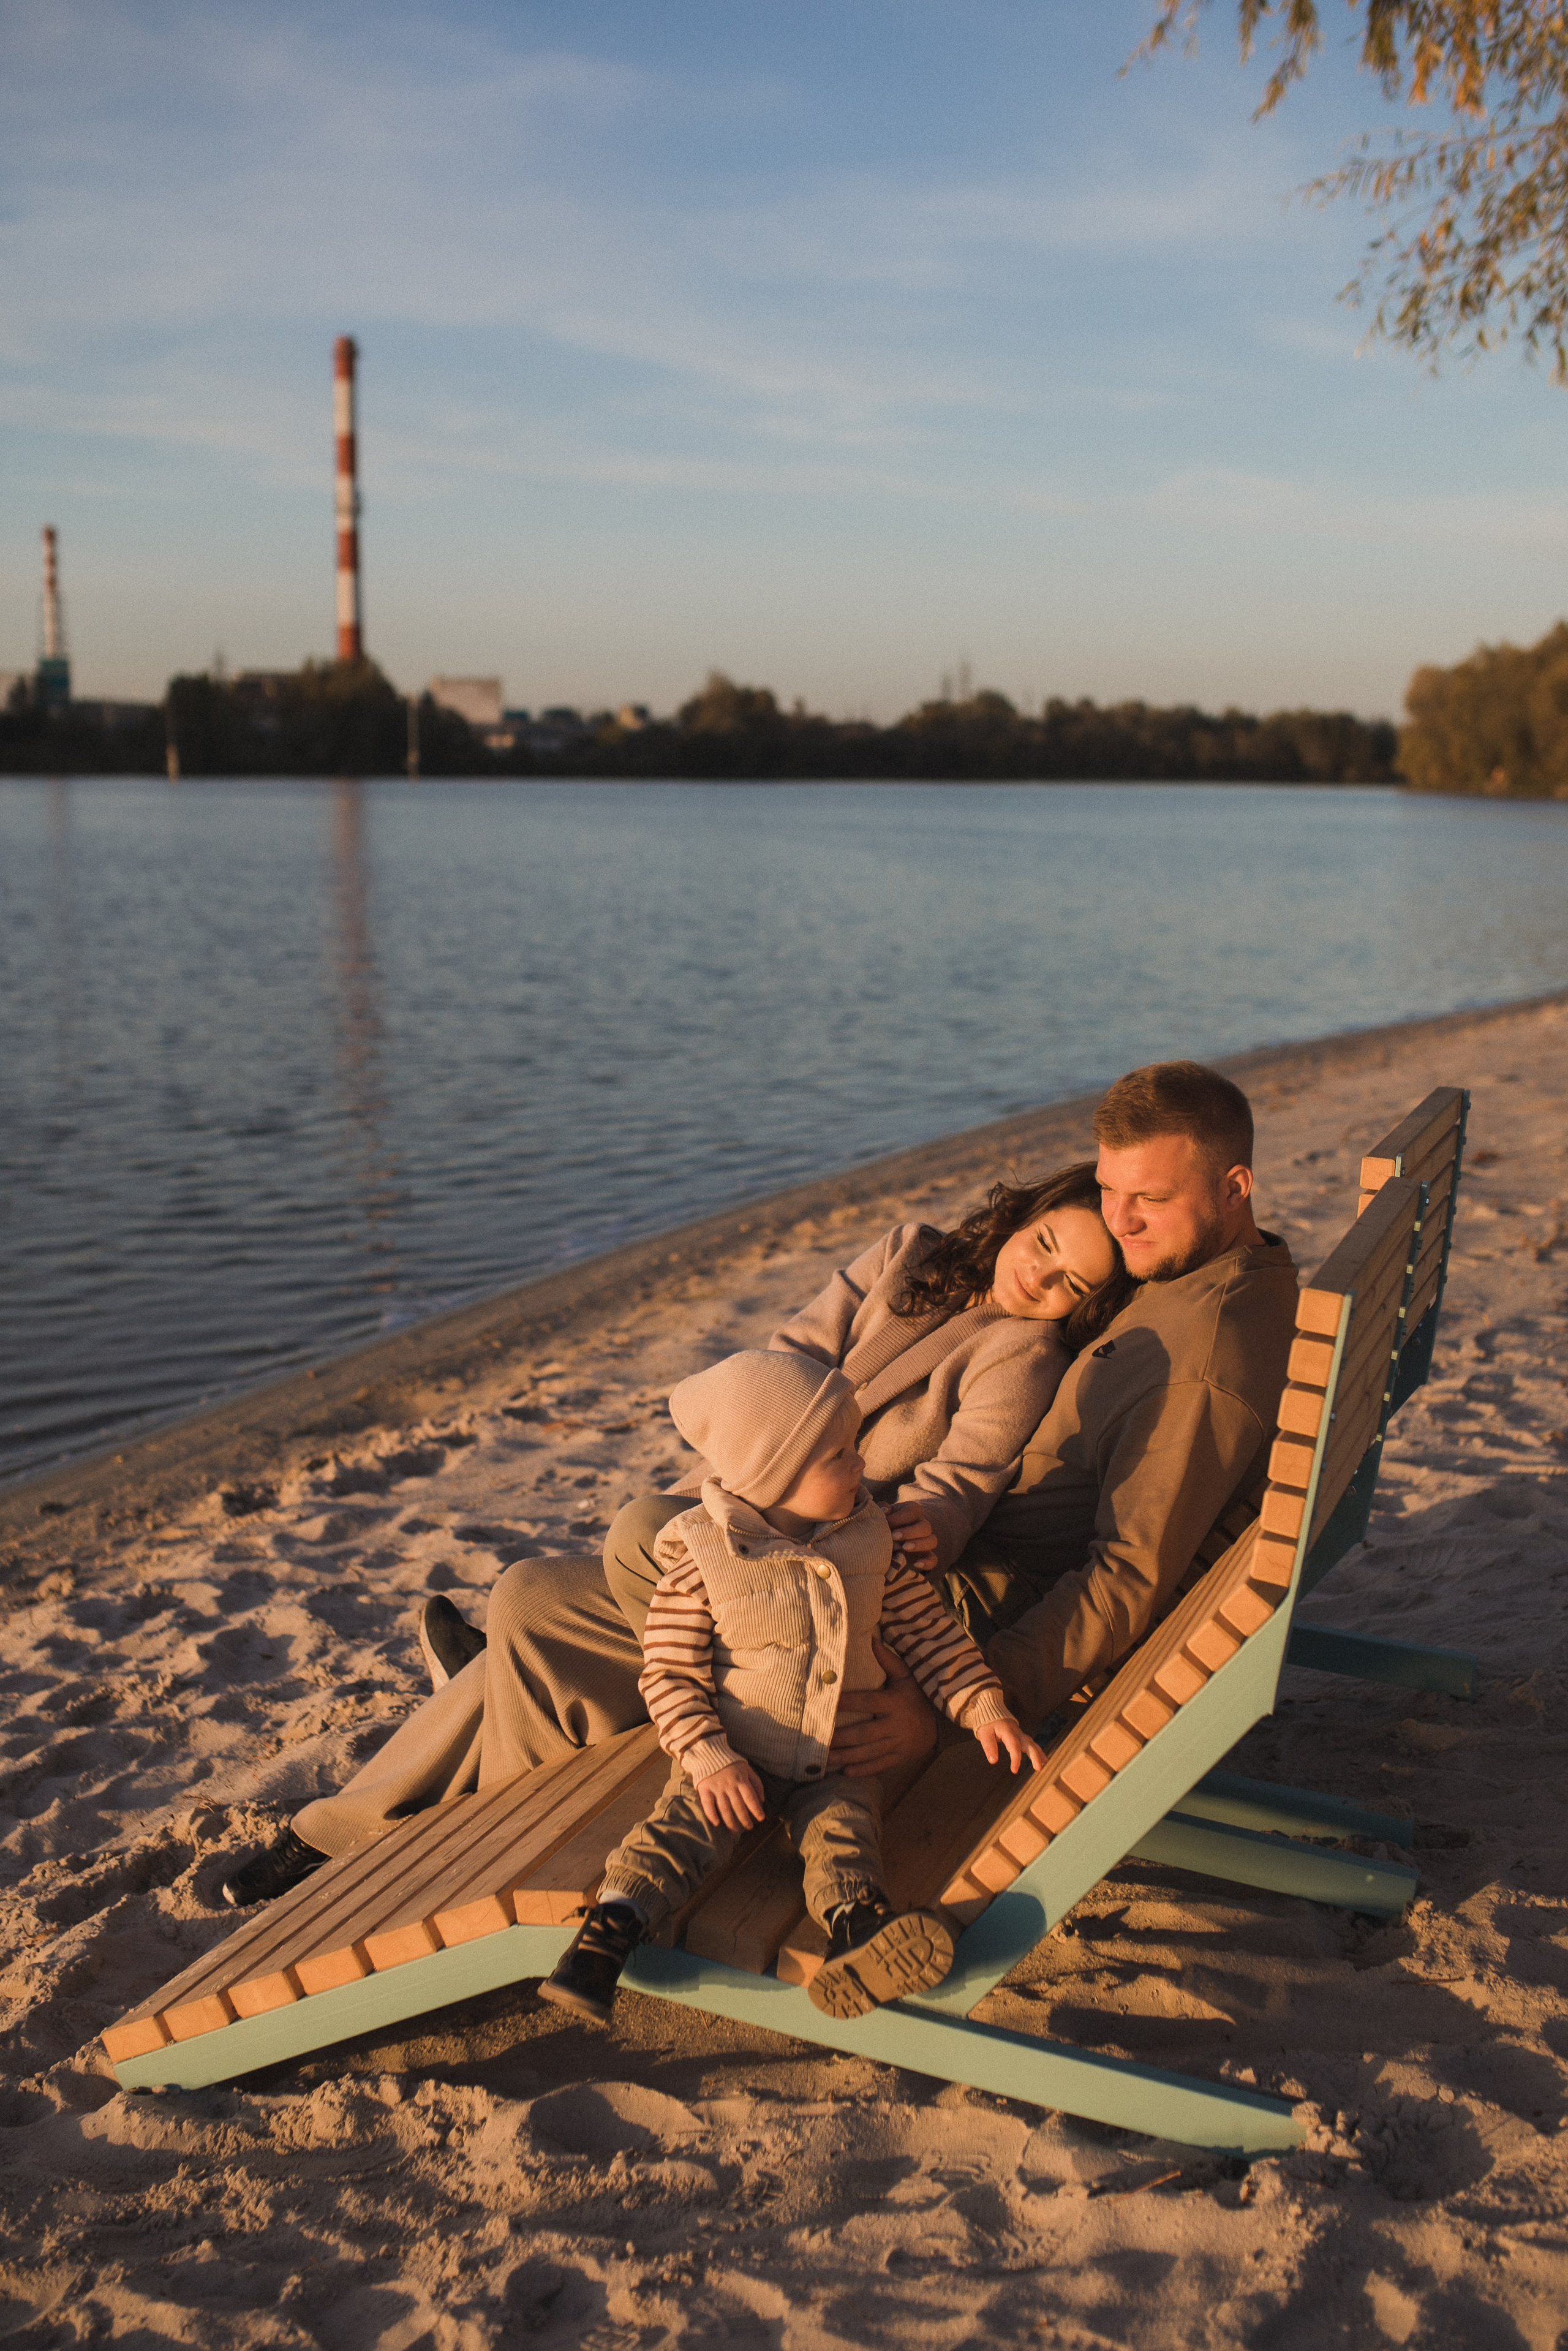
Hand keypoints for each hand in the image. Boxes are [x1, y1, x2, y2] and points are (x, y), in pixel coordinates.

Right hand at [695, 1759, 766, 1831]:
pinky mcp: (705, 1789)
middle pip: (738, 1806)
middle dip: (745, 1819)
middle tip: (749, 1827)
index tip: (761, 1818)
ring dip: (731, 1821)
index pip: (750, 1798)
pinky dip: (712, 1815)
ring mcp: (717, 1788)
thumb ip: (756, 1783)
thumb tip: (762, 1800)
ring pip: (725, 1808)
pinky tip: (717, 1823)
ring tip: (736, 1830)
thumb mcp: (747, 1769)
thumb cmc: (730, 1762)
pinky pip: (708, 1805)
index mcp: (741, 1780)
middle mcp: (730, 1785)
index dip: (756, 1809)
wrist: (709, 1753)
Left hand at [826, 1637, 938, 1778]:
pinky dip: (862, 1770)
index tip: (827, 1703)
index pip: (867, 1701)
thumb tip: (871, 1639)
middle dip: (840, 1738)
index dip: (847, 1702)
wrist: (941, 1724)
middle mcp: (895, 1725)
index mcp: (894, 1702)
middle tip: (818, 1740)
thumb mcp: (906, 1677)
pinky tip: (845, 1772)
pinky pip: (879, 1766)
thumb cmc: (917, 1696)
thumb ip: (888, 1660)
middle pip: (864, 1733)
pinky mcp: (900, 1758)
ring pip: (868, 1753)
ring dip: (845, 1757)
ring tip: (824, 1759)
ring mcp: (898, 1744)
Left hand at [884, 1501, 938, 1573]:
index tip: (885, 1523)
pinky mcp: (925, 1555)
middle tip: (894, 1536)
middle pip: (925, 1526)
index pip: (911, 1511)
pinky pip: (933, 1559)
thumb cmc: (885, 1520)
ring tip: (904, 1548)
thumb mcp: (884, 1512)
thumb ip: (882, 1508)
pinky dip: (927, 1562)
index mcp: (913, 1510)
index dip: (899, 1517)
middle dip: (910, 1532)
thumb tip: (884, 1510)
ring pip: (932, 1541)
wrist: (887, 1535)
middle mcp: (922, 1524)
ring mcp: (925, 1540)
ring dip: (919, 1544)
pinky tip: (915, 1564)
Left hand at [975, 1715, 1048, 1774]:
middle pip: (1028, 1743)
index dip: (1016, 1758)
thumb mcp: (984, 1734)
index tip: (1014, 1771)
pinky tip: (1044, 1759)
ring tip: (1044, 1763)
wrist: (991, 1710)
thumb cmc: (987, 1723)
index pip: (1014, 1746)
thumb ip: (989, 1747)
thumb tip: (993, 1761)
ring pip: (1031, 1743)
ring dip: (1038, 1753)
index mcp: (1008, 1731)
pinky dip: (1037, 1751)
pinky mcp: (1020, 1736)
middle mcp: (1016, 1732)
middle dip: (1034, 1755)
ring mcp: (1020, 1733)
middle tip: (1038, 1768)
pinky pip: (1030, 1743)